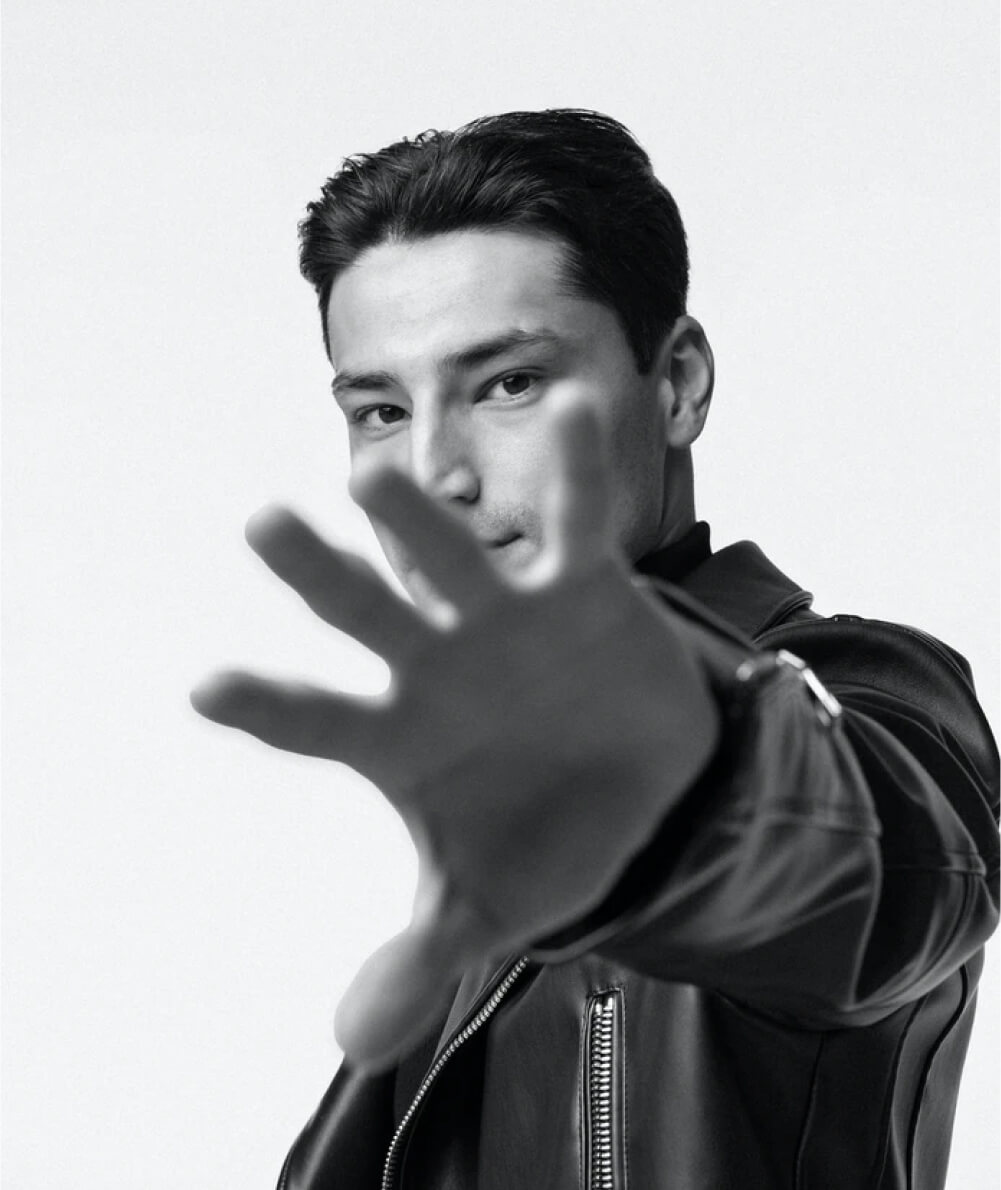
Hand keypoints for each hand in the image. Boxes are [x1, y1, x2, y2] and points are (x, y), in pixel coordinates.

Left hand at [191, 396, 718, 1070]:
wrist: (637, 789)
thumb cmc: (542, 833)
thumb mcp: (488, 906)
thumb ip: (421, 958)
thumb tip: (350, 1042)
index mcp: (402, 736)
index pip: (321, 720)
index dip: (271, 706)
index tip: (207, 686)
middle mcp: (441, 661)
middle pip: (370, 614)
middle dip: (323, 577)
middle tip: (262, 525)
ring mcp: (507, 618)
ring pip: (455, 558)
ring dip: (417, 521)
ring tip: (375, 475)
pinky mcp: (582, 590)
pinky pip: (581, 526)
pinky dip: (581, 474)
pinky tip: (575, 410)